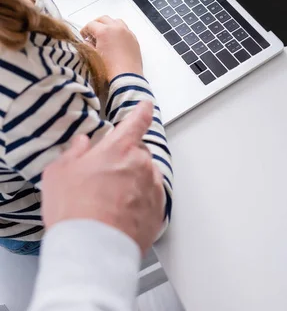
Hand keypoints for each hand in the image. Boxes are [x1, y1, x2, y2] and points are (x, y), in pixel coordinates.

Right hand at [42, 101, 164, 254]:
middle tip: (105, 177)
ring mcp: (152, 188)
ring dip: (134, 181)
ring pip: (146, 175)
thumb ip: (73, 153)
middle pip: (139, 152)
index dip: (142, 110)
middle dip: (126, 158)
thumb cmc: (74, 211)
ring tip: (110, 201)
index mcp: (120, 148)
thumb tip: (82, 144)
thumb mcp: (59, 173)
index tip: (146, 105)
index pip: (138, 120)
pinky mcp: (158, 212)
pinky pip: (151, 199)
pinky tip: (121, 214)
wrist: (91, 250)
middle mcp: (141, 164)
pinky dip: (140, 202)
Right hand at [81, 16, 142, 80]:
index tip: (83, 37)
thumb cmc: (108, 68)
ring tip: (105, 35)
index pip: (91, 24)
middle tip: (92, 33)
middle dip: (96, 24)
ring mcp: (127, 32)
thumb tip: (88, 42)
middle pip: (104, 19)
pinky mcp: (134, 39)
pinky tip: (116, 40)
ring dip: (109, 25)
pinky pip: (125, 29)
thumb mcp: (93, 56)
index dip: (85, 30)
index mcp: (104, 31)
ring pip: (116, 21)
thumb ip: (88, 45)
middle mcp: (117, 28)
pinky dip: (118, 31)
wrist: (126, 77)